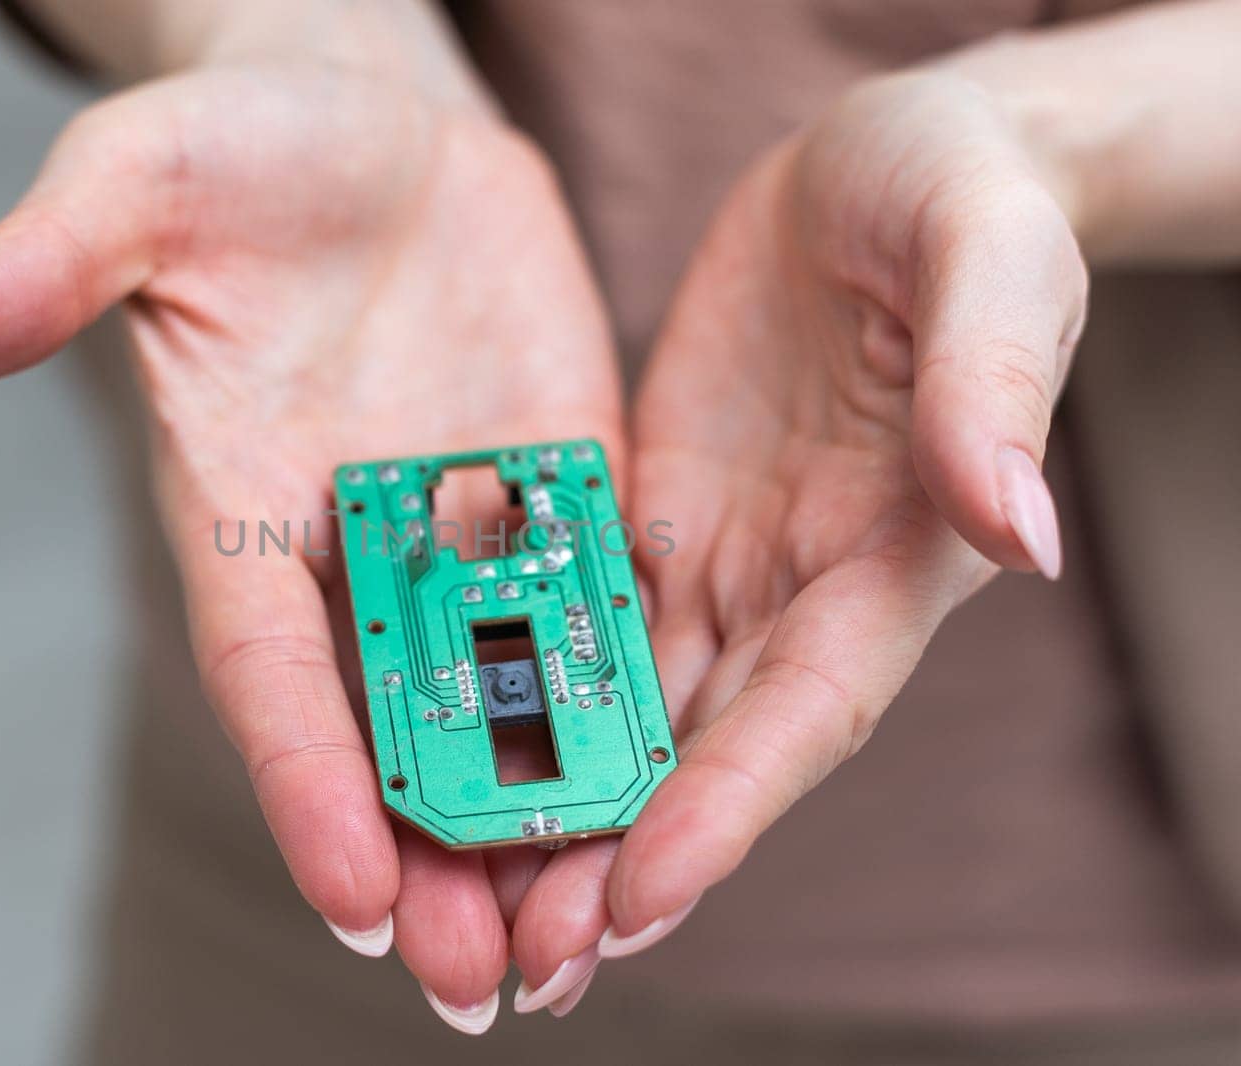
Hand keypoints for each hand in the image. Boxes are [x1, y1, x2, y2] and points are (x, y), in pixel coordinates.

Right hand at [0, 60, 620, 1025]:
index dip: (307, 785)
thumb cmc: (236, 147)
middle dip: (429, 858)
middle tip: (473, 986)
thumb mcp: (134, 187)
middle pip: (389, 727)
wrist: (374, 120)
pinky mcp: (561, 482)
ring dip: (537, 816)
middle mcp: (354, 548)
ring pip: (500, 695)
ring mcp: (466, 524)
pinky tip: (677, 783)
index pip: (270, 674)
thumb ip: (38, 272)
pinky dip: (627, 694)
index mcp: (243, 512)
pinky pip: (600, 598)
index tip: (356, 898)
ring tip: (584, 933)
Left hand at [507, 70, 1086, 984]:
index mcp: (896, 555)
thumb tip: (1022, 535)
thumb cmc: (960, 197)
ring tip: (478, 904)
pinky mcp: (656, 515)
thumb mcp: (989, 260)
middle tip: (531, 964)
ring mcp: (723, 557)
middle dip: (624, 861)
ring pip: (634, 711)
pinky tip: (461, 753)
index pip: (807, 709)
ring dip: (564, 812)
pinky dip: (529, 696)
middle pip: (709, 752)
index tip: (641, 896)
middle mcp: (802, 585)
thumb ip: (992, 392)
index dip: (728, 810)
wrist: (880, 161)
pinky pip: (582, 619)